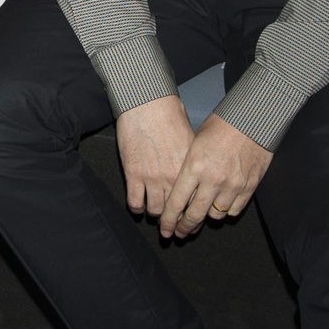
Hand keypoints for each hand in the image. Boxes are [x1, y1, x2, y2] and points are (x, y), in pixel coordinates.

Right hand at [115, 95, 195, 217]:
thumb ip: (191, 160)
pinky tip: (139, 205)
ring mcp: (152, 177)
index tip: (191, 220)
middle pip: (176, 211)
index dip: (193, 214)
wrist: (146, 103)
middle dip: (175, 221)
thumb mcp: (190, 137)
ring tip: (156, 212)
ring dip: (156, 213)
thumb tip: (193, 173)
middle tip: (173, 225)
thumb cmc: (169, 113)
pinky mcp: (133, 174)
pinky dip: (137, 207)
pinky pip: (135, 202)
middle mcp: (173, 176)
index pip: (195, 201)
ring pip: (155, 210)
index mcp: (189, 168)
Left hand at [160, 115, 271, 239]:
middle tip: (180, 233)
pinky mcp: (249, 187)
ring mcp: (232, 185)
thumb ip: (187, 167)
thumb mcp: (195, 141)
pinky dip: (227, 210)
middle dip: (184, 227)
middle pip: (194, 215)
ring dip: (207, 216)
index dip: (169, 220)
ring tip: (202, 214)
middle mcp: (212, 179)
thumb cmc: (222, 125)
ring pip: (215, 215)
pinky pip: (234, 210)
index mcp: (195, 166)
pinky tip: (222, 205)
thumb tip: (179, 190)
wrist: (253, 119)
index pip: (176, 202)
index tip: (165, 228)